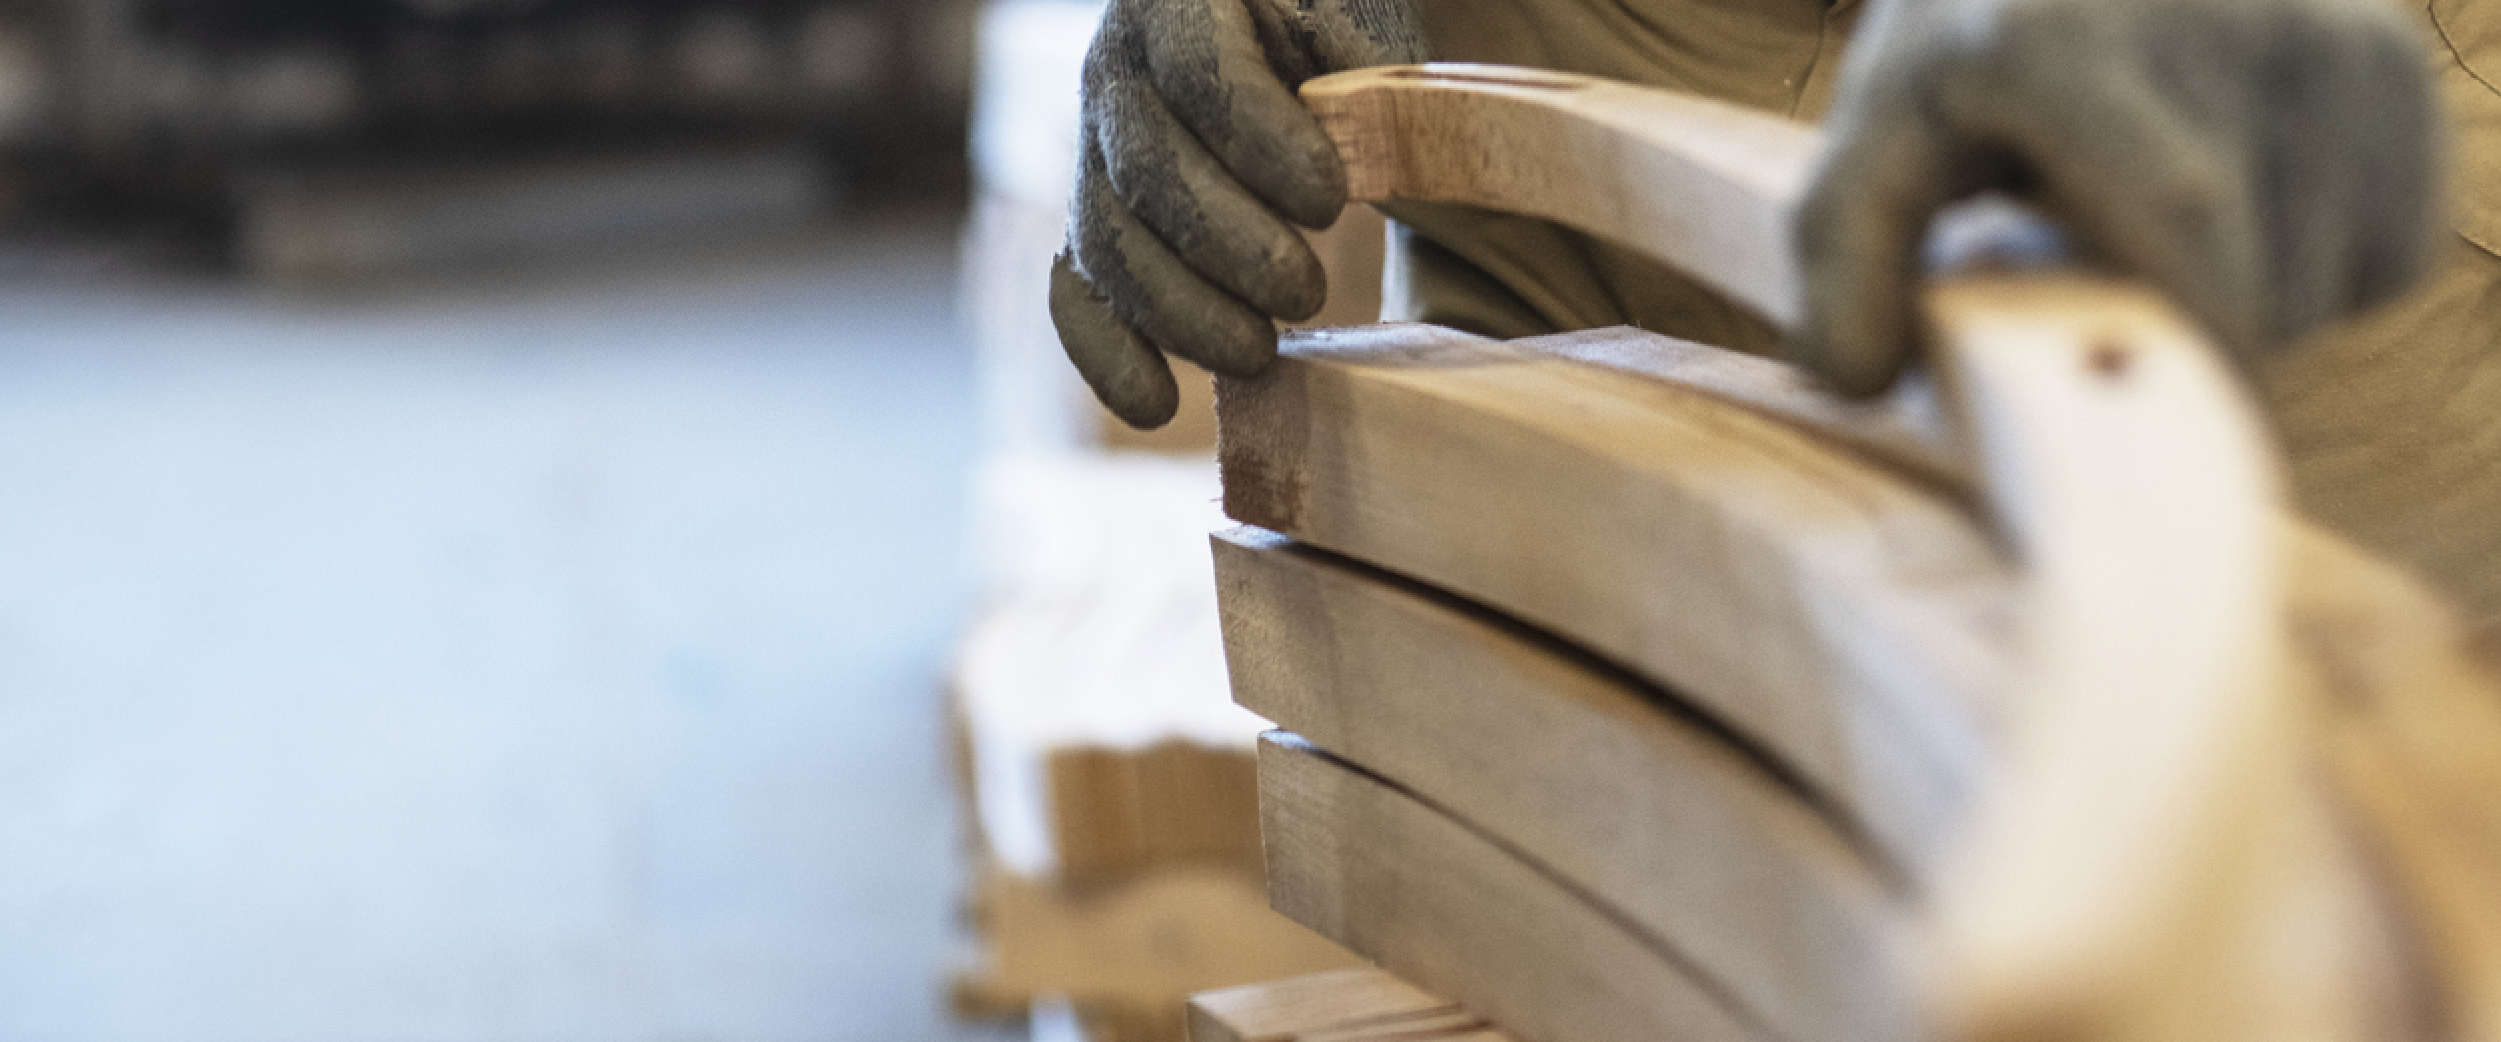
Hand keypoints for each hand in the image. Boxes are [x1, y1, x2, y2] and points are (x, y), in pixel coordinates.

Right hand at [1052, 0, 1426, 427]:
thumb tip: (1374, 114)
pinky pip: (1074, 296)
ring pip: (1107, 246)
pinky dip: (1108, 358)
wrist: (1254, 46)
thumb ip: (1358, 51)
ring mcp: (1090, 158)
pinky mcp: (1088, 229)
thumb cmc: (1316, 34)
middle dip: (1229, 248)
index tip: (1334, 202)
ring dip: (1182, 315)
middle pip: (1147, 174)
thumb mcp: (1341, 16)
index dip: (1261, 142)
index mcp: (1173, 6)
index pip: (1199, 74)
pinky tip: (1159, 406)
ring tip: (1260, 355)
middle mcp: (1112, 77)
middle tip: (1306, 293)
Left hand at [1793, 0, 2439, 395]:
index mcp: (2073, 48)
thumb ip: (1842, 261)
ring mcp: (2334, 49)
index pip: (2183, 234)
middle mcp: (2234, 29)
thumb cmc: (1969, 53)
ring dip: (2240, 308)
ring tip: (2149, 235)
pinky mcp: (2397, 79)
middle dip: (2172, 339)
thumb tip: (1858, 378)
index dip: (2180, 354)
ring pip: (2320, 289)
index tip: (2138, 429)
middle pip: (2254, 293)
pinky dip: (2312, 272)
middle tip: (2090, 293)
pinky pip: (2382, 256)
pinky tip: (2234, 211)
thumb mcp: (1876, 138)